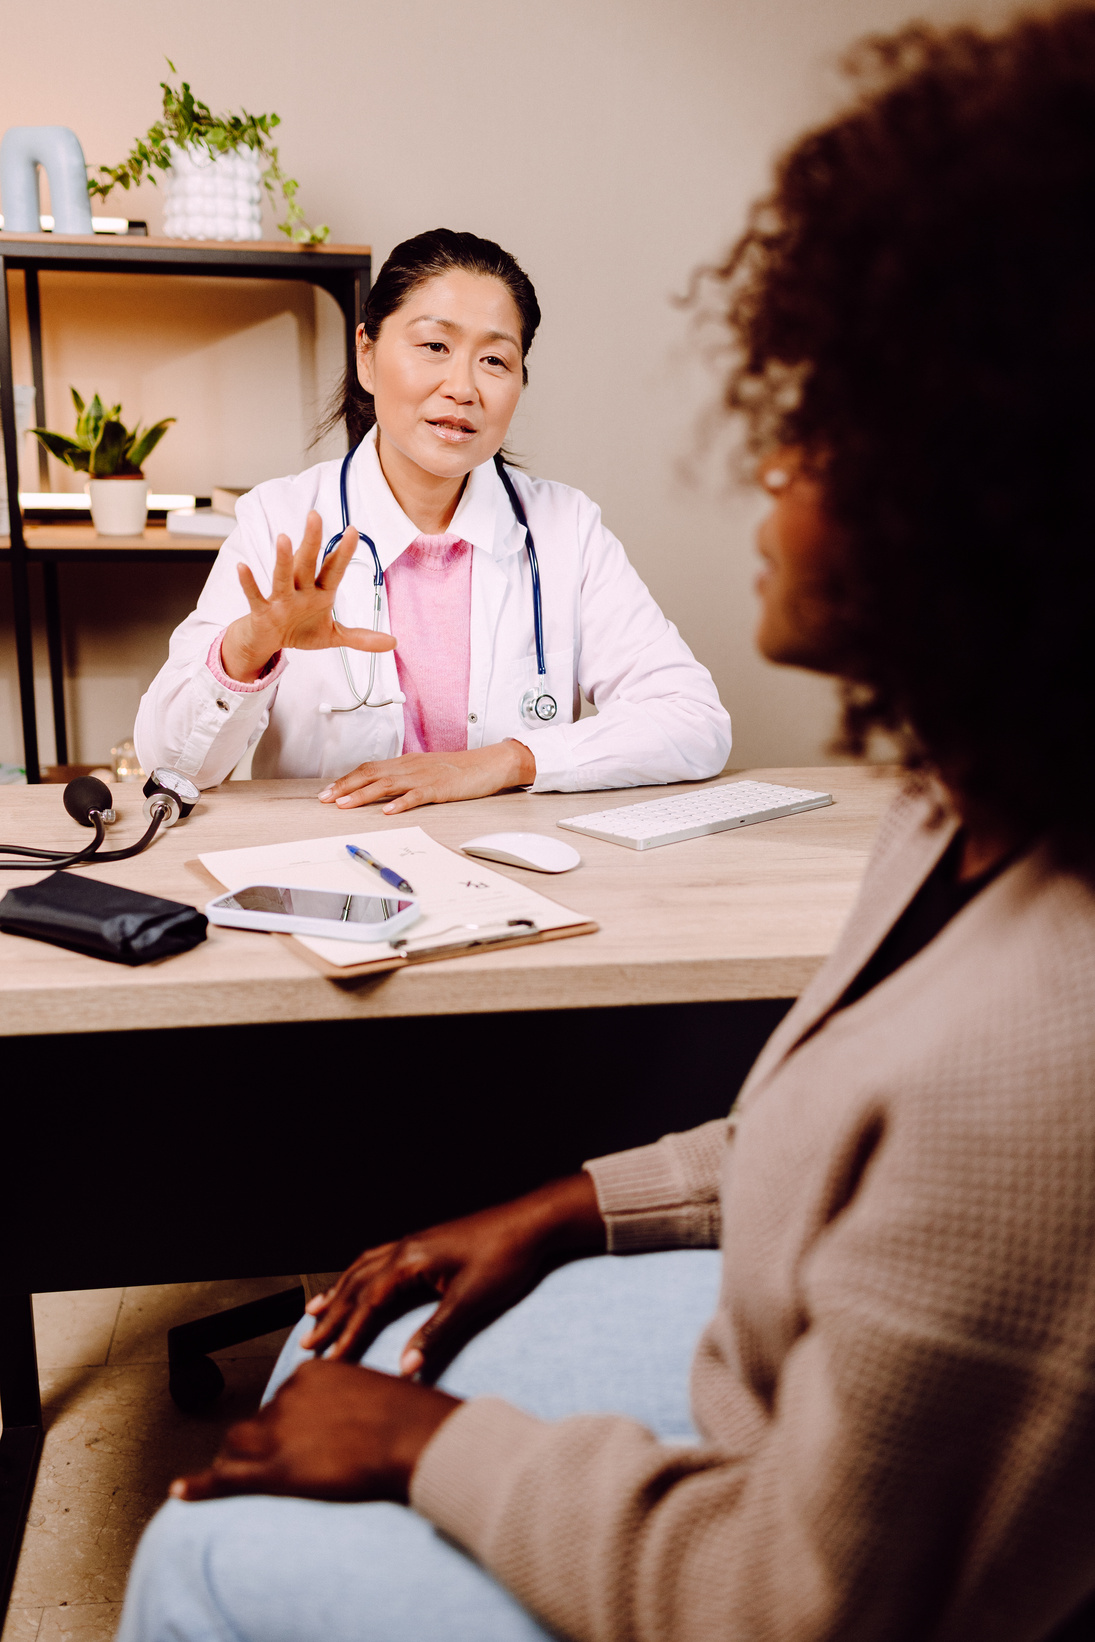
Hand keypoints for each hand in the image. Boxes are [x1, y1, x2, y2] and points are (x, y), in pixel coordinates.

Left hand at [170, 1359, 458, 1504]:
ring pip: (238, 1446)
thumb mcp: (377, 1392)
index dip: (288, 1426)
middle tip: (283, 1466)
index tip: (303, 1441)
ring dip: (237, 1463)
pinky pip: (226, 1477)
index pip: (281, 1400)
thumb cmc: (410, 1418)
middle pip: (257, 1424)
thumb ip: (352, 1400)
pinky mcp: (276, 1470)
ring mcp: (278, 1432)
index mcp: (311, 1372)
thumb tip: (355, 1418)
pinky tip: (180, 1492)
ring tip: (242, 1480)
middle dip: (262, 1445)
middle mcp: (287, 1397)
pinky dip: (199, 1485)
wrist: (415, 1437)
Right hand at [220, 510, 396, 683]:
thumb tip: (394, 643)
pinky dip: (249, 583)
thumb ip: (361, 637)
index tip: (353, 530)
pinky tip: (243, 567)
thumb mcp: (333, 635)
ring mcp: (280, 599)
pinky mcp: (262, 611)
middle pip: (307, 564)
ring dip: (283, 559)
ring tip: (284, 538)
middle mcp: (300, 590)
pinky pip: (255, 596)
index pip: (333, 570)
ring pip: (282, 577)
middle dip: (312, 541)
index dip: (342, 552)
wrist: (269, 642)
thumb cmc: (300, 630)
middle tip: (315, 515)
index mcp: (319, 592)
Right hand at [303, 1173, 605, 1380]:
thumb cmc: (506, 1257)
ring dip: (338, 1292)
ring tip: (315, 1311)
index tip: (331, 1361)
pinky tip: (356, 1281)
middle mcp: (406, 1248)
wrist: (532, 1222)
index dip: (347, 1334)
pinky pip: (378, 1258)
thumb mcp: (472, 1301)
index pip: (368, 1303)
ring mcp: (414, 1243)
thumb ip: (435, 1334)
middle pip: (357, 1285)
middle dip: (332, 1316)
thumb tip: (405, 1367)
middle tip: (309, 1343)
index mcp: (411, 1261)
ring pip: (362, 1268)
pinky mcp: (426, 1244)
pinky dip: (359, 1274)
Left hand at [318, 739, 535, 812]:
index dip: (347, 779)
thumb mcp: (425, 770)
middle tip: (325, 799)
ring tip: (345, 805)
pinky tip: (387, 811)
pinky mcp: (440, 788)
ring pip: (388, 784)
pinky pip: (417, 796)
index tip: (328, 792)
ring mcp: (424, 777)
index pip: (369, 768)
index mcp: (405, 763)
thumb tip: (381, 789)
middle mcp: (410, 767)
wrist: (487, 764)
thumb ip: (404, 777)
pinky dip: (400, 803)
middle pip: (371, 774)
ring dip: (364, 795)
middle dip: (345, 786)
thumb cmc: (458, 769)